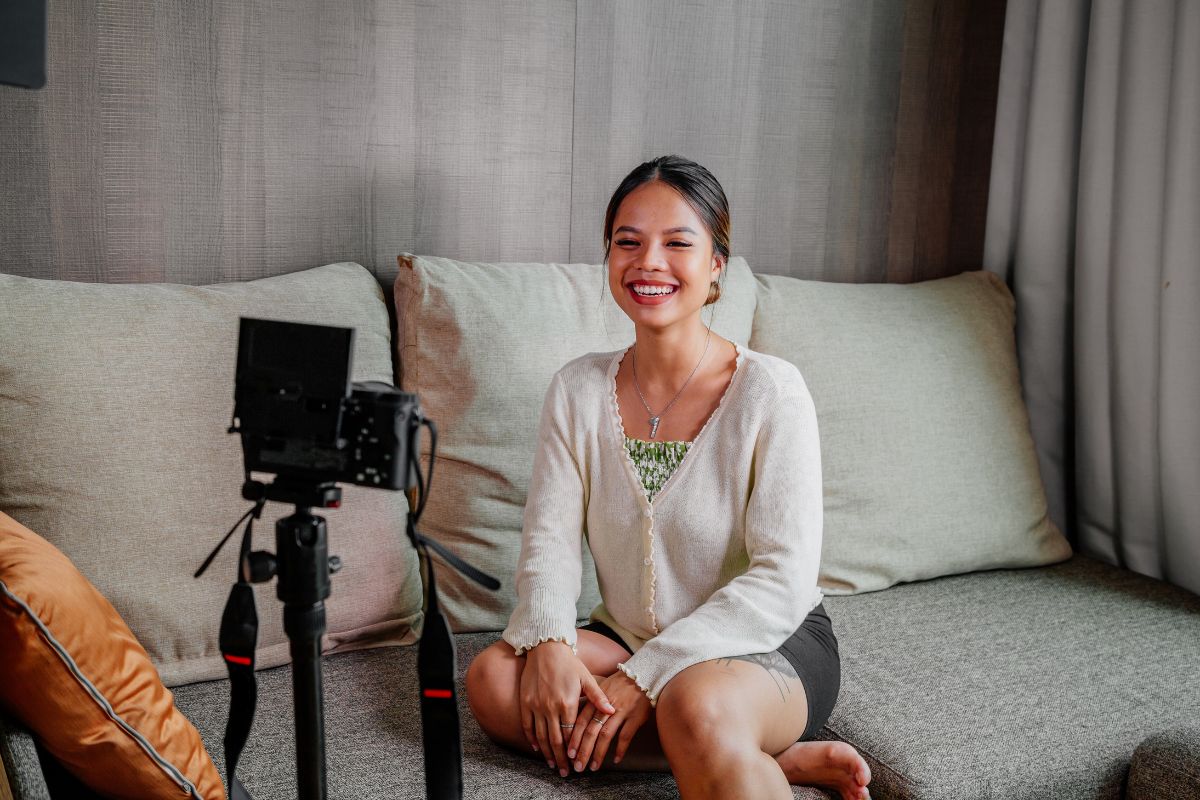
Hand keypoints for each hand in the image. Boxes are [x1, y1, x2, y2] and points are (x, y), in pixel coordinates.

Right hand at [519, 641, 615, 775]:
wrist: (545, 649)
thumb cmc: (569, 663)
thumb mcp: (586, 678)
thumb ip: (598, 697)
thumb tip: (613, 710)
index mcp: (567, 703)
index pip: (570, 734)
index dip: (573, 749)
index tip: (577, 761)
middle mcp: (550, 707)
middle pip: (555, 740)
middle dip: (561, 758)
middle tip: (564, 772)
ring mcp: (536, 706)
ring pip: (541, 736)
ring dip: (547, 753)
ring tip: (552, 764)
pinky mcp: (525, 702)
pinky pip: (527, 725)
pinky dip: (532, 739)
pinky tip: (537, 748)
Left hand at [567, 670, 650, 772]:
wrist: (643, 674)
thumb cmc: (620, 683)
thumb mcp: (601, 686)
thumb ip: (589, 700)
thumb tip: (572, 712)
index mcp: (596, 700)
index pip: (581, 722)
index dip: (574, 738)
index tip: (568, 753)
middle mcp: (606, 707)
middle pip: (591, 731)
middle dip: (583, 751)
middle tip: (577, 767)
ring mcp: (621, 712)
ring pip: (606, 735)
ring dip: (598, 753)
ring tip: (593, 767)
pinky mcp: (635, 717)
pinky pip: (626, 736)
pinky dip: (620, 749)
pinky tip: (616, 760)